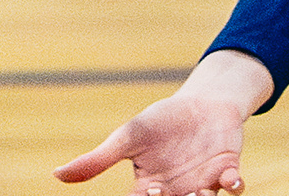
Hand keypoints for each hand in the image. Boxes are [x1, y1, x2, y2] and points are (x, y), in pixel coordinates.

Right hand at [58, 56, 269, 195]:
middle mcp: (177, 193)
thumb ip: (97, 161)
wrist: (200, 102)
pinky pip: (233, 187)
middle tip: (165, 192)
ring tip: (199, 193)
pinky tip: (228, 180)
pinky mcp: (227, 172)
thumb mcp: (127, 137)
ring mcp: (204, 186)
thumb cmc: (161, 121)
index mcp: (150, 189)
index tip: (148, 191)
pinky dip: (233, 187)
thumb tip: (55, 175)